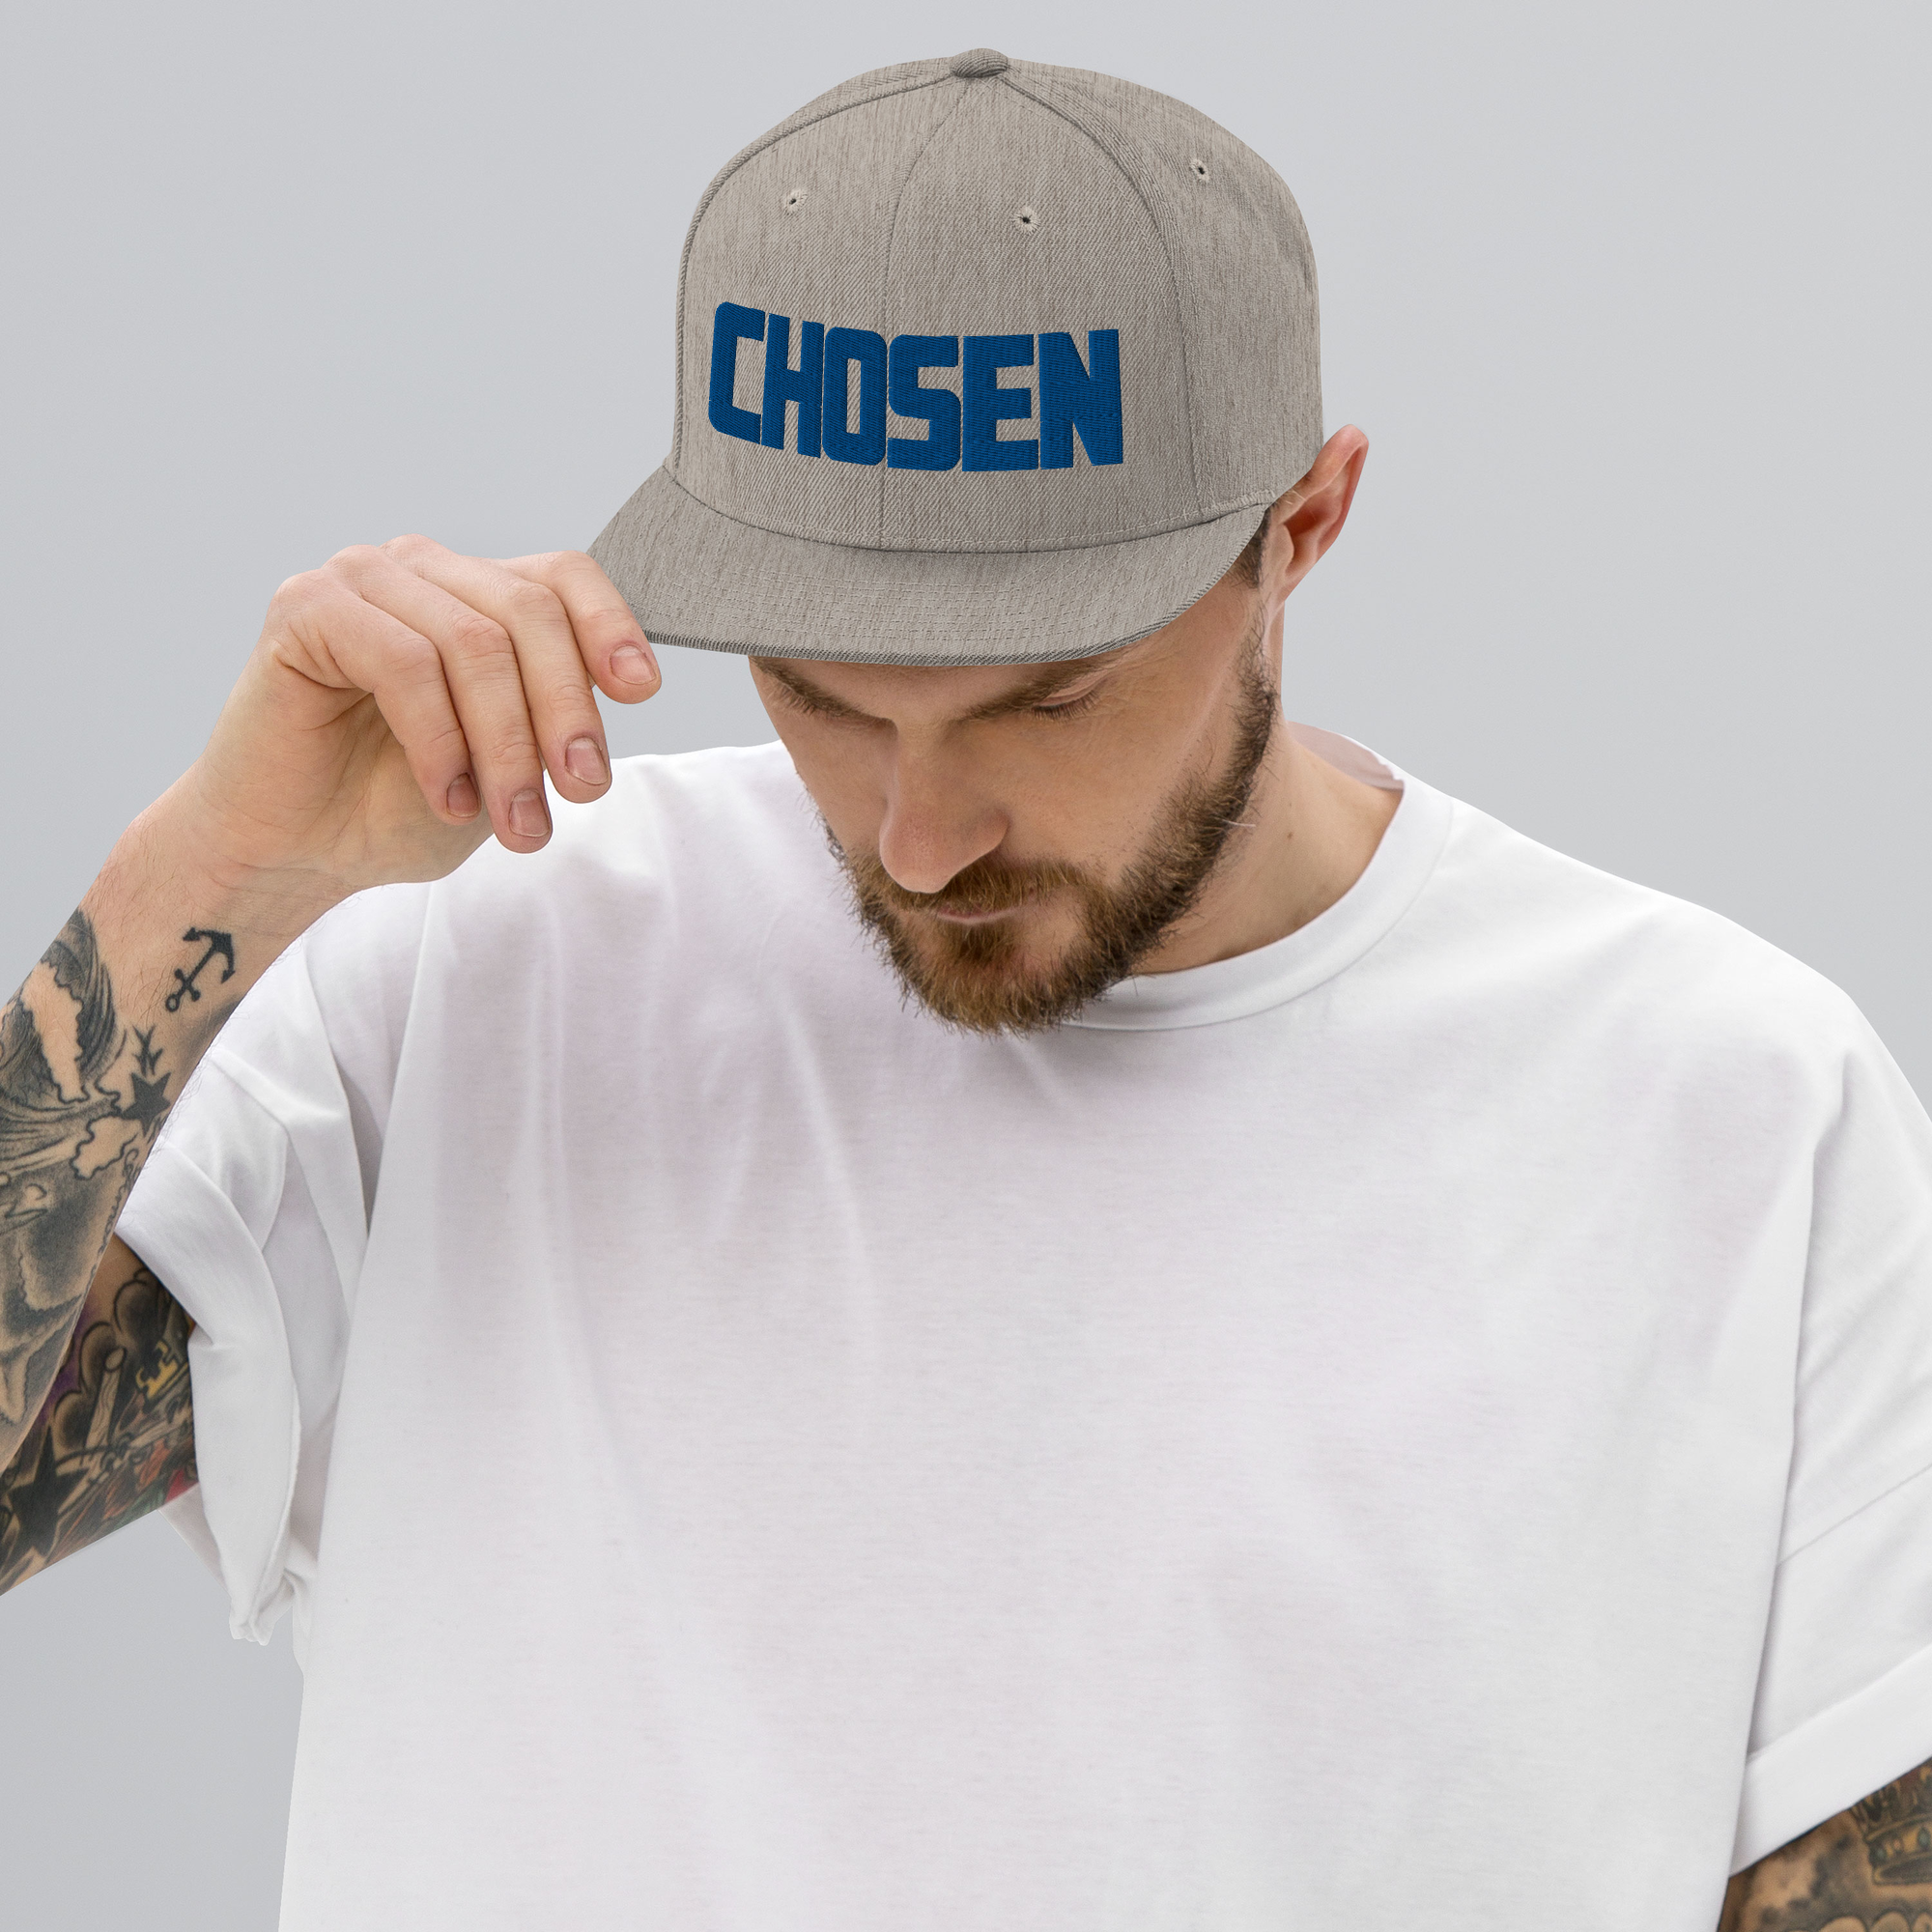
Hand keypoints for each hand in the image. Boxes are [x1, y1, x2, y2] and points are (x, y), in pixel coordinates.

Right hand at [178, 537, 658, 900]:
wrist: (295, 852)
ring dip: (505, 744)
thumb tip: (632, 681)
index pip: (563, 577)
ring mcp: (363, 579)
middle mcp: (423, 571)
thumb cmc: (399, 806)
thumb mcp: (508, 765)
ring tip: (513, 822)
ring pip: (474, 643)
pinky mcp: (307, 607)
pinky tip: (445, 797)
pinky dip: (439, 739)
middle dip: (564, 711)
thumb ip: (555, 716)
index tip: (639, 693)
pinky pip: (404, 661)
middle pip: (528, 612)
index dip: (610, 627)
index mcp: (476, 595)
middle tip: (581, 792)